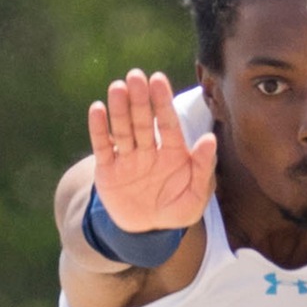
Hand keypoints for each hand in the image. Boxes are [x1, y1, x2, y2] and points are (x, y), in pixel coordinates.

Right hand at [88, 70, 216, 233]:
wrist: (147, 230)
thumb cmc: (176, 209)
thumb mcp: (195, 196)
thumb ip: (202, 168)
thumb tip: (209, 140)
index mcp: (172, 152)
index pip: (168, 123)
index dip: (163, 102)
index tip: (158, 80)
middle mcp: (149, 149)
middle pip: (143, 121)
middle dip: (139, 99)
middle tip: (135, 76)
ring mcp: (127, 157)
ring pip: (122, 129)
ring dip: (120, 109)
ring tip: (117, 88)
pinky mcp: (107, 169)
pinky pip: (103, 146)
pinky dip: (99, 129)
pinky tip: (97, 109)